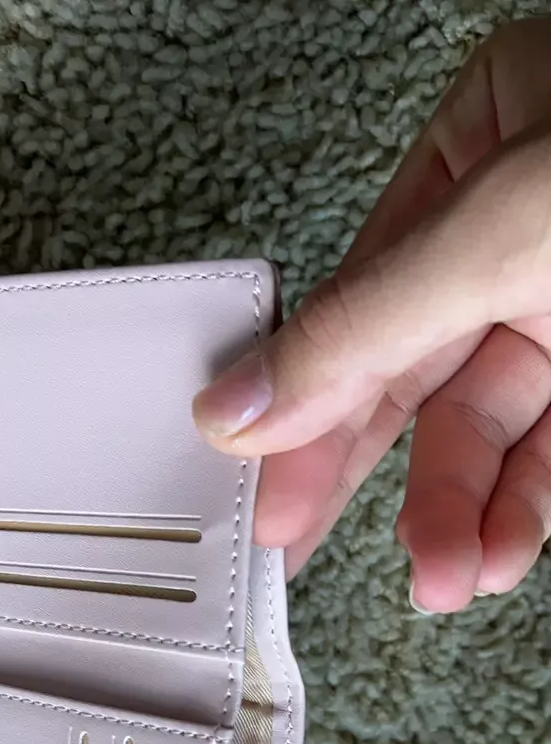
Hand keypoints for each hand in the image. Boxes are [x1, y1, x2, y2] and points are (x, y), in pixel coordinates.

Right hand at [193, 19, 550, 611]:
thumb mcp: (504, 231)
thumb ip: (367, 328)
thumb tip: (238, 403)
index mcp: (478, 148)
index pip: (354, 306)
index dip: (302, 408)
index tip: (261, 491)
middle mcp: (518, 229)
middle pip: (413, 379)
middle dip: (375, 479)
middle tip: (310, 549)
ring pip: (488, 427)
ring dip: (458, 515)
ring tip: (441, 577)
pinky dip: (523, 509)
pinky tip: (495, 552)